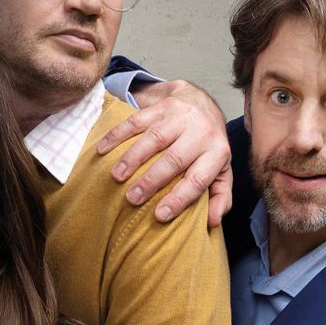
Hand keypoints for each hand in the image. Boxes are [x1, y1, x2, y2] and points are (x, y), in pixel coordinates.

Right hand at [96, 80, 232, 226]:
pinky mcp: (160, 106)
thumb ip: (220, 197)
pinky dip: (117, 136)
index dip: (179, 199)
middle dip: (151, 180)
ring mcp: (180, 116)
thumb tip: (212, 222)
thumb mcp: (222, 171)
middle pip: (174, 159)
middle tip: (132, 199)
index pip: (198, 179)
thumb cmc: (208, 147)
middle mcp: (201, 131)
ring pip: (154, 138)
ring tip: (117, 177)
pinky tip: (103, 150)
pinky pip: (136, 120)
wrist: (202, 103)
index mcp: (217, 152)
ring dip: (132, 158)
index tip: (159, 216)